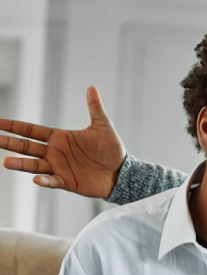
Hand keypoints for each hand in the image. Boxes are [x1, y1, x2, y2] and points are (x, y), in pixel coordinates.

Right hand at [0, 86, 124, 197]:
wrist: (121, 171)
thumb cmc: (111, 148)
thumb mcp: (102, 126)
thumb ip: (94, 108)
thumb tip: (92, 87)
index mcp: (59, 137)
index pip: (32, 130)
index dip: (14, 126)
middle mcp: (55, 152)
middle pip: (27, 147)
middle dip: (9, 142)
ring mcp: (59, 167)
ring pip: (34, 165)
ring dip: (20, 164)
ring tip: (5, 162)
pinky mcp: (67, 181)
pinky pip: (52, 181)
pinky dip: (44, 180)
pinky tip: (36, 178)